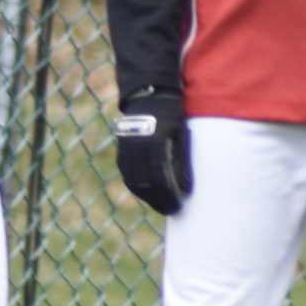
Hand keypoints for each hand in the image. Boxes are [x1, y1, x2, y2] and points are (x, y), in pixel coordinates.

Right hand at [114, 91, 190, 214]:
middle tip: (170, 210)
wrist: (148, 94)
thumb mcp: (180, 133)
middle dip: (158, 200)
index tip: (178, 205)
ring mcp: (126, 147)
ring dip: (147, 195)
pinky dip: (136, 185)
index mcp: (155, 140)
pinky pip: (127, 172)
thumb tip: (184, 185)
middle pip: (146, 182)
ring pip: (133, 180)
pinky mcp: (121, 148)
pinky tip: (147, 192)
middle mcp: (138, 145)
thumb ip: (180, 157)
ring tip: (159, 204)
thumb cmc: (171, 114)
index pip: (161, 175)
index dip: (170, 193)